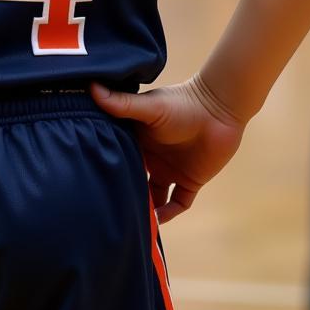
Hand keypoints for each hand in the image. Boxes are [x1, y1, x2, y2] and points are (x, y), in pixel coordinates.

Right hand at [92, 77, 244, 223]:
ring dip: (146, 208)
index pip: (119, 156)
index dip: (107, 168)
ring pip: (154, 196)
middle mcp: (152, 157)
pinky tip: (157, 223)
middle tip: (106, 209)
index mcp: (138, 138)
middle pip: (134, 179)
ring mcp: (171, 170)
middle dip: (124, 193)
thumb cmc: (181, 104)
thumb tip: (90, 87)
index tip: (90, 180)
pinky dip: (168, 214)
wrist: (219, 110)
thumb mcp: (148, 106)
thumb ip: (121, 103)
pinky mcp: (190, 181)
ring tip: (131, 221)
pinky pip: (177, 203)